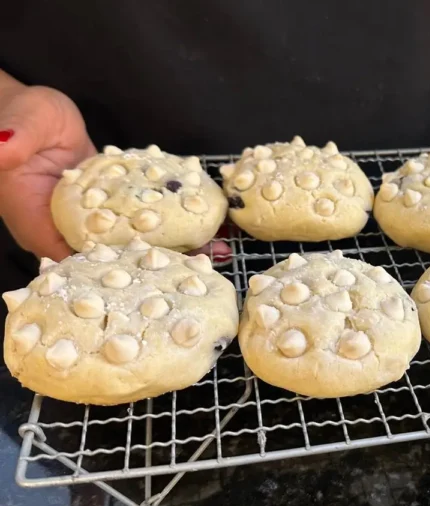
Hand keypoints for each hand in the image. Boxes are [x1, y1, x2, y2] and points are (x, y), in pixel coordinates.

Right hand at [0, 85, 231, 262]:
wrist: (33, 113)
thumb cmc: (17, 117)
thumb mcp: (18, 125)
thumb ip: (12, 140)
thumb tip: (4, 147)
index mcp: (40, 224)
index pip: (76, 262)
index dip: (114, 272)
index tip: (156, 274)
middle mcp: (68, 230)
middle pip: (114, 260)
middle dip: (158, 264)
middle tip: (202, 265)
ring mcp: (94, 220)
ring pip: (135, 241)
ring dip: (172, 245)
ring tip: (214, 247)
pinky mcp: (114, 206)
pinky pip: (143, 219)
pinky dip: (169, 222)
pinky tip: (202, 222)